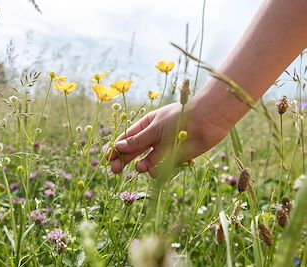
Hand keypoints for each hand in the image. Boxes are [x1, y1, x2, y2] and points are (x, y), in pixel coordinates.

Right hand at [105, 99, 229, 176]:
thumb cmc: (179, 117)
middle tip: (114, 170)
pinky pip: (158, 166)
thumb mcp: (155, 128)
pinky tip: (152, 170)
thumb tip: (118, 147)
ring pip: (144, 160)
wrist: (206, 120)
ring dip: (140, 165)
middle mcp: (151, 137)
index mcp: (145, 125)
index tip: (107, 158)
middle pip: (132, 151)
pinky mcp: (172, 157)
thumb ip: (138, 140)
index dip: (116, 148)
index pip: (126, 138)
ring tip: (140, 167)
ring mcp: (161, 148)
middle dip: (123, 160)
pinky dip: (154, 170)